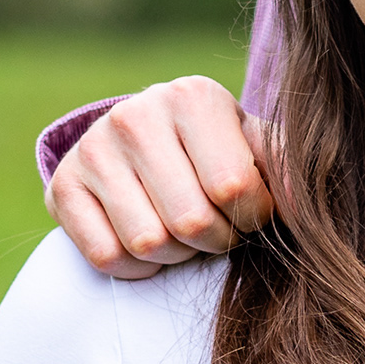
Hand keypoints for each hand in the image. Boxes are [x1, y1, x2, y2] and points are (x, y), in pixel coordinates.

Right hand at [45, 77, 277, 277]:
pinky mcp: (61, 186)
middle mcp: (134, 114)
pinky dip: (136, 267)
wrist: (147, 147)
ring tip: (183, 231)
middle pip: (190, 221)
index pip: (234, 189)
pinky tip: (148, 239)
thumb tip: (302, 200)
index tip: (250, 209)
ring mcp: (91, 150)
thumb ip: (287, 171)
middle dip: (215, 240)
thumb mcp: (258, 150)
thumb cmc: (219, 153)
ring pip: (148, 243)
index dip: (252, 217)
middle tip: (216, 227)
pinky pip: (107, 257)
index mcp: (193, 96)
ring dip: (176, 255)